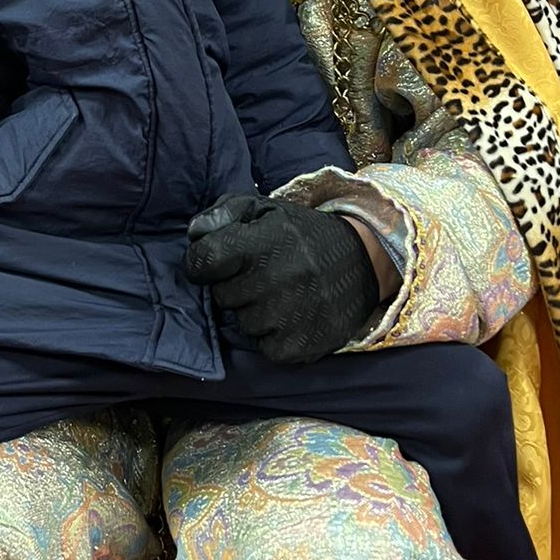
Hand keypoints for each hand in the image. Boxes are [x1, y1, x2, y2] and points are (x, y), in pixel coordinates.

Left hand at [184, 194, 382, 363]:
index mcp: (263, 242)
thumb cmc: (303, 235)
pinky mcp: (303, 344)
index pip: (204, 260)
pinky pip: (266, 348)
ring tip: (281, 295)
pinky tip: (292, 316)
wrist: (365, 260)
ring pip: (243, 324)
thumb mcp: (266, 210)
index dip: (202, 263)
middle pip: (222, 296)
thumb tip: (194, 234)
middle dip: (235, 286)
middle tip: (263, 275)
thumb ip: (223, 214)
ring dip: (255, 312)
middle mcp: (277, 278)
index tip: (216, 263)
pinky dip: (273, 337)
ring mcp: (291, 314)